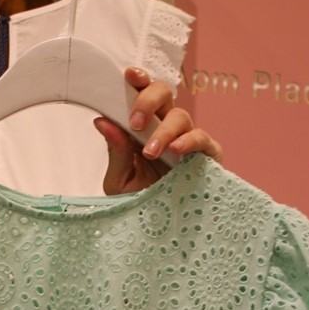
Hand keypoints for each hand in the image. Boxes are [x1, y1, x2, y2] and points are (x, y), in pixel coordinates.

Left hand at [94, 67, 222, 194]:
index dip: (139, 81)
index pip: (142, 96)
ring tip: (151, 152)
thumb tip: (102, 121)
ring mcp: (187, 142)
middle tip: (134, 122)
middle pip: (164, 94)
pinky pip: (204, 139)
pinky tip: (177, 149)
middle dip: (148, 100)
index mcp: (143, 130)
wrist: (159, 234)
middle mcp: (166, 130)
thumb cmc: (139, 204)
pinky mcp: (207, 157)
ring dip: (164, 130)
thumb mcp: (119, 181)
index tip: (129, 75)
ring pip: (181, 116)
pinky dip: (190, 140)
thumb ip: (116, 152)